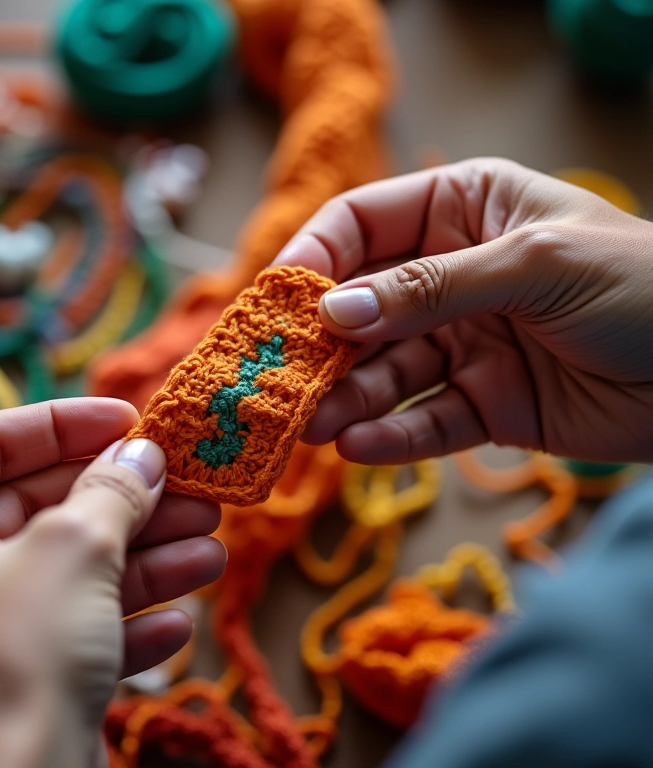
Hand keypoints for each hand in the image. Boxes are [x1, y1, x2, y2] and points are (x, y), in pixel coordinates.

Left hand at [0, 398, 225, 767]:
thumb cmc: (21, 654)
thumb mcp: (75, 546)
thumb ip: (113, 488)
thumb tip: (145, 453)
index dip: (60, 422)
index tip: (128, 418)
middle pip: (48, 504)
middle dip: (127, 497)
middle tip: (193, 487)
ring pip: (78, 566)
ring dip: (149, 557)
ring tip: (212, 547)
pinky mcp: (28, 672)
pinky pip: (84, 624)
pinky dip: (132, 619)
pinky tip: (181, 622)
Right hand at [273, 158, 652, 464]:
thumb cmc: (643, 286)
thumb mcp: (535, 264)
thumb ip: (430, 288)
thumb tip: (335, 310)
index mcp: (461, 212)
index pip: (360, 225)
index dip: (313, 258)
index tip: (276, 301)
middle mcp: (451, 276)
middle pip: (361, 308)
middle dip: (320, 344)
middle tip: (281, 378)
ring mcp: (464, 342)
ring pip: (386, 371)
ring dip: (347, 398)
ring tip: (313, 424)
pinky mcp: (483, 402)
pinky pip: (426, 421)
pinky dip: (393, 437)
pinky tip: (359, 448)